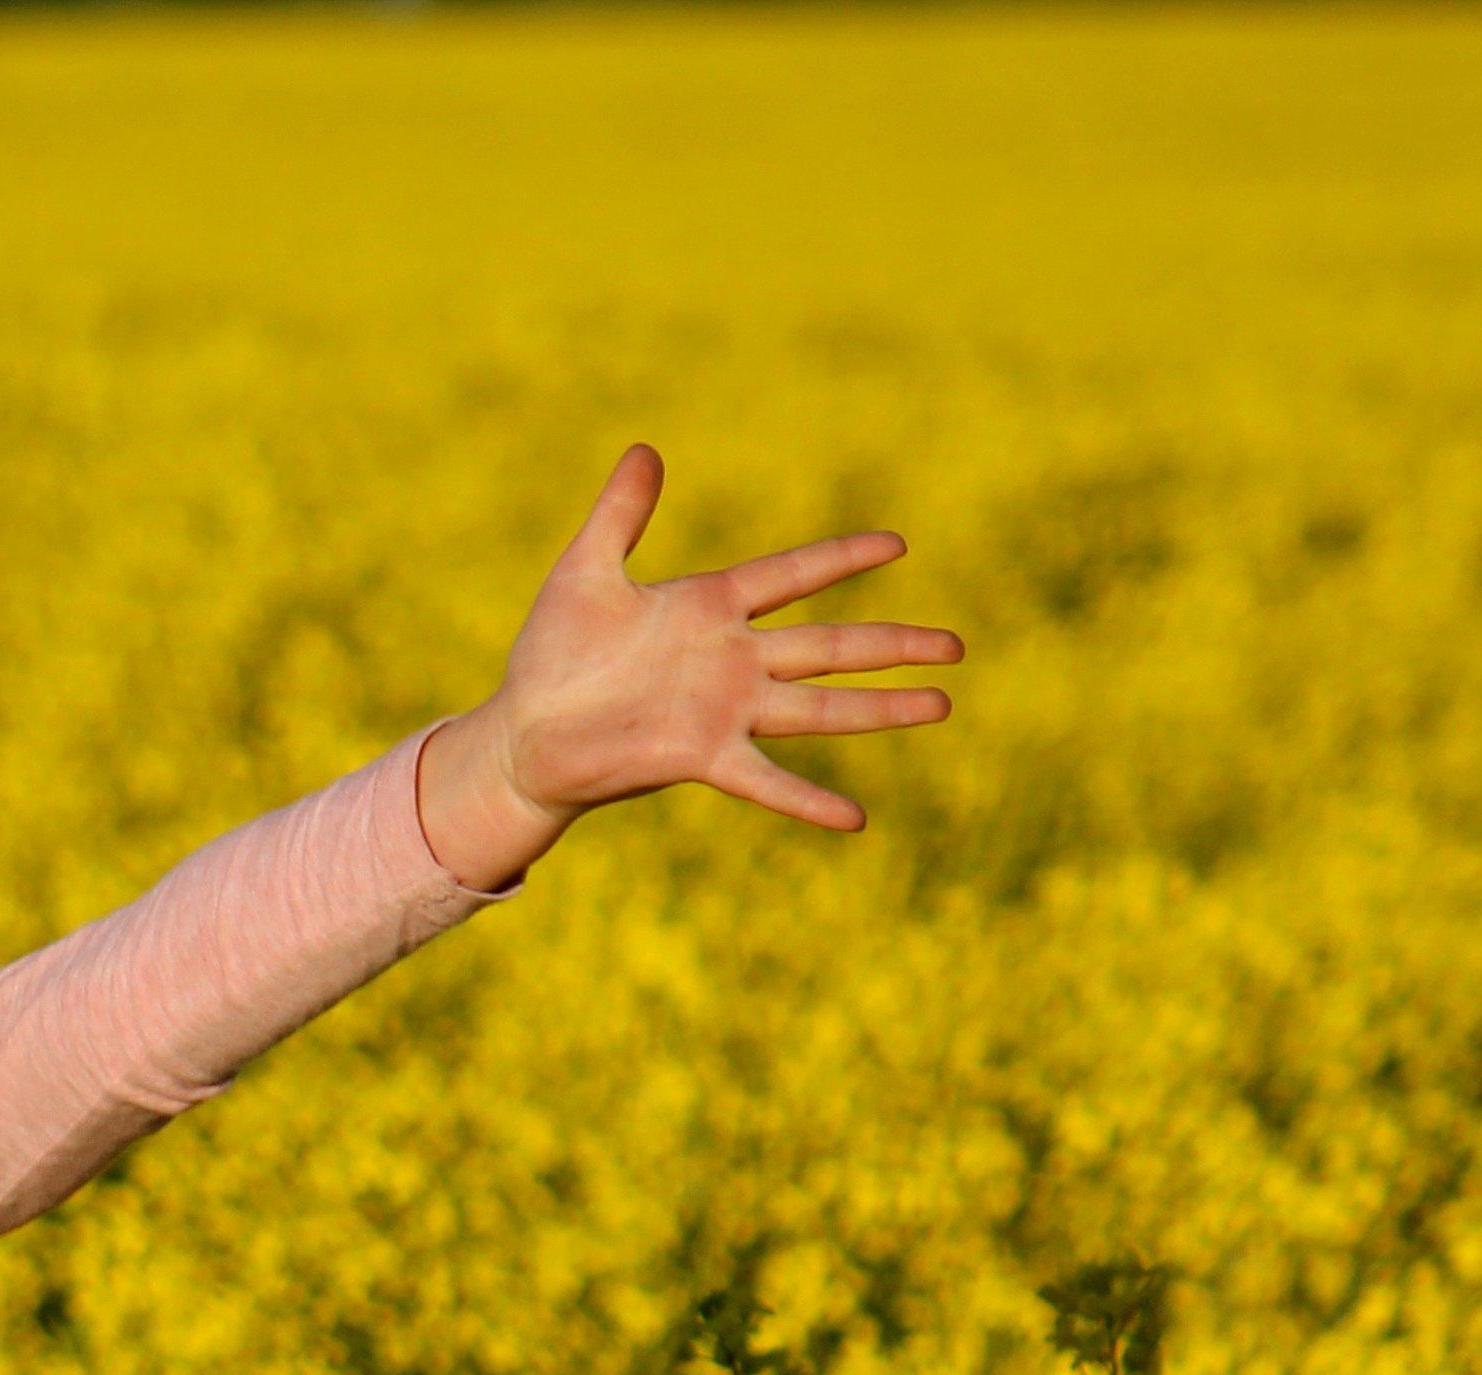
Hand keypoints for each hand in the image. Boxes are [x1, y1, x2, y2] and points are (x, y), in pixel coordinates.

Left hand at [414, 445, 962, 890]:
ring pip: (819, 706)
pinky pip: (765, 781)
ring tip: (942, 705)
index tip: (898, 543)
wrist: (522, 732)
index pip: (792, 574)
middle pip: (830, 645)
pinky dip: (808, 800)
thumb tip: (646, 449)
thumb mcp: (584, 571)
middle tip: (958, 645)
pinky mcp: (699, 757)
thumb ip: (620, 514)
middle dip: (894, 643)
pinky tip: (857, 818)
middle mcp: (731, 659)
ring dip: (881, 708)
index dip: (842, 557)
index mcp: (709, 607)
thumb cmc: (552, 654)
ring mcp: (722, 711)